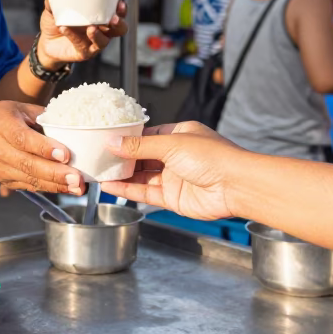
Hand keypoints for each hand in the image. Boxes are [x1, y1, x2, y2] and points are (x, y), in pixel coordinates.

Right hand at [0, 101, 83, 194]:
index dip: (45, 148)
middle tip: (77, 178)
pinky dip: (49, 188)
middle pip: (28, 164)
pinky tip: (66, 188)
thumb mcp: (23, 108)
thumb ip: (46, 117)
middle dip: (56, 173)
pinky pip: (29, 186)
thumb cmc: (6, 116)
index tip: (65, 155)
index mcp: (3, 125)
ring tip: (77, 188)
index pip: (23, 139)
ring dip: (56, 185)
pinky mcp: (5, 180)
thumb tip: (74, 127)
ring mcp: (0, 167)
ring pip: (30, 179)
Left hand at [37, 0, 128, 66]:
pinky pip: (82, 46)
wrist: (45, 42)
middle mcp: (101, 30)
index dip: (122, 9)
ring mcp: (93, 43)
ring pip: (104, 41)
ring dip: (99, 35)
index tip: (119, 3)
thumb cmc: (56, 22)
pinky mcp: (84, 53)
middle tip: (113, 19)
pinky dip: (74, 36)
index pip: (118, 12)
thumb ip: (55, 1)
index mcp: (100, 16)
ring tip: (90, 28)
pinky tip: (64, 28)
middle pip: (120, 29)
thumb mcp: (54, 9)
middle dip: (119, 24)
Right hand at [99, 122, 241, 219]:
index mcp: (179, 135)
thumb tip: (114, 142)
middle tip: (96, 157)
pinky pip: (145, 193)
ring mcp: (174, 177)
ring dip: (121, 175)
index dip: (126, 138)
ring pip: (141, 175)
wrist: (236, 186)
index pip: (146, 135)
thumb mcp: (172, 144)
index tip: (105, 139)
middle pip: (142, 156)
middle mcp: (176, 156)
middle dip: (120, 158)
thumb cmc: (214, 158)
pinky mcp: (173, 197)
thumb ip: (140, 146)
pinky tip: (110, 186)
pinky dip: (127, 189)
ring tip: (98, 172)